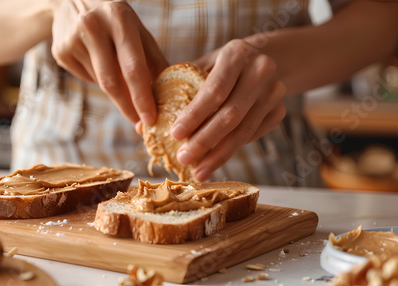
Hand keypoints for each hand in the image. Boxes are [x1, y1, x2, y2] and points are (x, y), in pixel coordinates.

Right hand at [50, 0, 167, 125]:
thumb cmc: (115, 19)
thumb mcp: (138, 30)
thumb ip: (154, 60)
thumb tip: (168, 95)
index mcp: (119, 17)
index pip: (133, 67)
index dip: (142, 98)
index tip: (151, 119)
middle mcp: (92, 26)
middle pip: (112, 82)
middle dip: (128, 108)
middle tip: (139, 125)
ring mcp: (72, 40)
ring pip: (100, 83)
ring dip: (115, 89)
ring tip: (116, 70)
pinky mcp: (60, 52)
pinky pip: (86, 78)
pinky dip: (97, 79)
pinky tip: (97, 61)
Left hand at [170, 39, 285, 181]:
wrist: (264, 59)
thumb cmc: (221, 66)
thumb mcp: (202, 64)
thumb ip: (178, 87)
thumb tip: (144, 124)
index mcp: (237, 54)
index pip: (214, 90)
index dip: (194, 115)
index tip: (174, 135)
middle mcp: (261, 71)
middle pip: (231, 115)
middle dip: (204, 141)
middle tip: (183, 159)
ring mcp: (275, 93)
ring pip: (243, 131)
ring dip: (218, 155)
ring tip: (198, 171)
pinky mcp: (280, 111)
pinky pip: (252, 136)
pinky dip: (231, 150)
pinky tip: (214, 161)